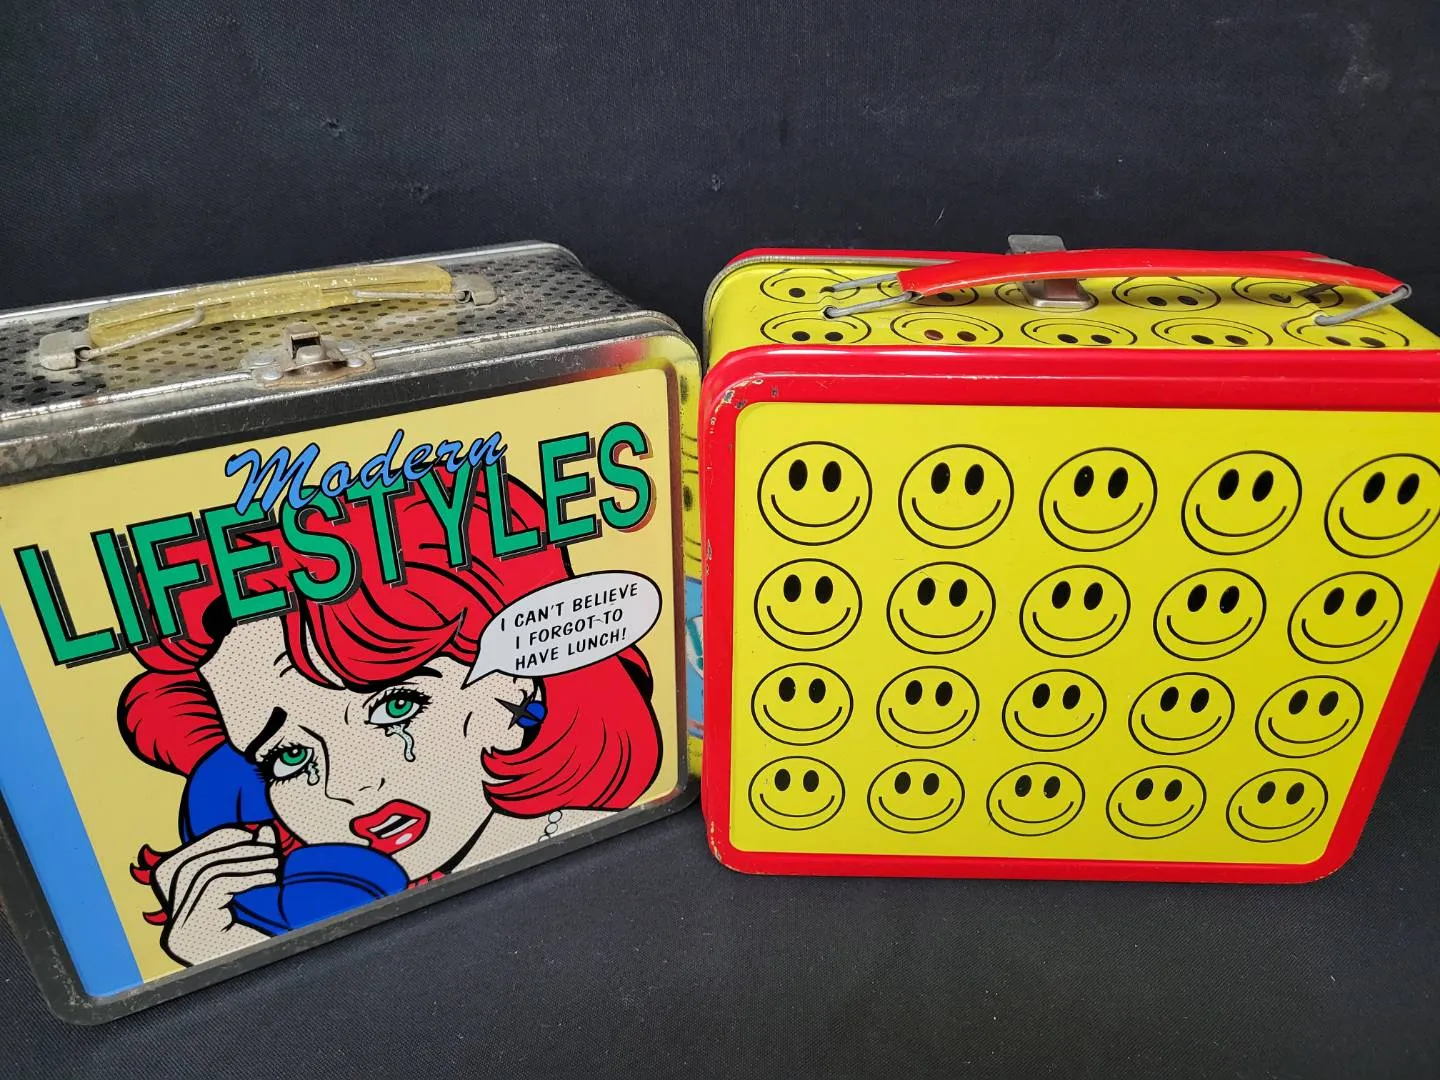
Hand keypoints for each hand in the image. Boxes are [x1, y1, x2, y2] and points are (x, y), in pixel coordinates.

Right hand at [152, 825, 279, 965]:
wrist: (278, 986)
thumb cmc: (272, 948)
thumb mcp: (261, 901)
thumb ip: (254, 864)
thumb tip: (262, 830)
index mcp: (181, 923)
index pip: (177, 866)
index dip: (211, 842)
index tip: (246, 833)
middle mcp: (172, 931)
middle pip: (186, 867)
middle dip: (229, 848)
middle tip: (268, 846)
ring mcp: (178, 937)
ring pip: (201, 874)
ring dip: (244, 859)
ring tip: (274, 862)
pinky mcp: (192, 939)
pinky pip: (213, 887)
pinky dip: (246, 875)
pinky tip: (270, 877)